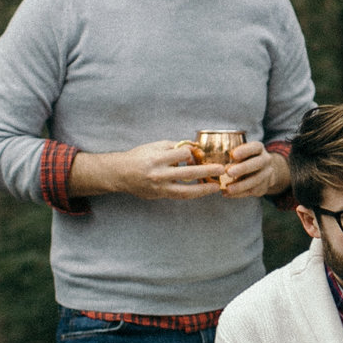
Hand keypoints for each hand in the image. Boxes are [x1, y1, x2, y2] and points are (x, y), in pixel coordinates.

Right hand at [76, 140, 227, 200]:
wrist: (120, 174)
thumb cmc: (139, 157)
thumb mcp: (154, 146)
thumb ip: (174, 147)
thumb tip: (194, 149)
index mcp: (157, 158)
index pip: (182, 154)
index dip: (192, 152)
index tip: (198, 153)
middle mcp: (159, 174)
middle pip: (188, 174)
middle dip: (207, 171)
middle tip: (221, 169)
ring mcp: (160, 188)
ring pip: (186, 191)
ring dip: (204, 189)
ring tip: (217, 187)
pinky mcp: (160, 196)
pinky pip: (180, 196)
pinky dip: (193, 193)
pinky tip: (203, 191)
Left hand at [220, 142, 290, 200]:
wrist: (262, 172)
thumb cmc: (245, 160)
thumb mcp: (241, 154)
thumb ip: (233, 157)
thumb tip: (220, 166)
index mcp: (259, 149)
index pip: (255, 147)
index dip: (245, 150)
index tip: (233, 155)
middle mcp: (266, 160)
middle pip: (257, 163)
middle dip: (243, 168)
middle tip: (229, 172)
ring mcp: (267, 174)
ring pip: (255, 180)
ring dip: (241, 185)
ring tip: (228, 188)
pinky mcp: (263, 187)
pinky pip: (252, 191)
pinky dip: (239, 193)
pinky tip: (228, 193)